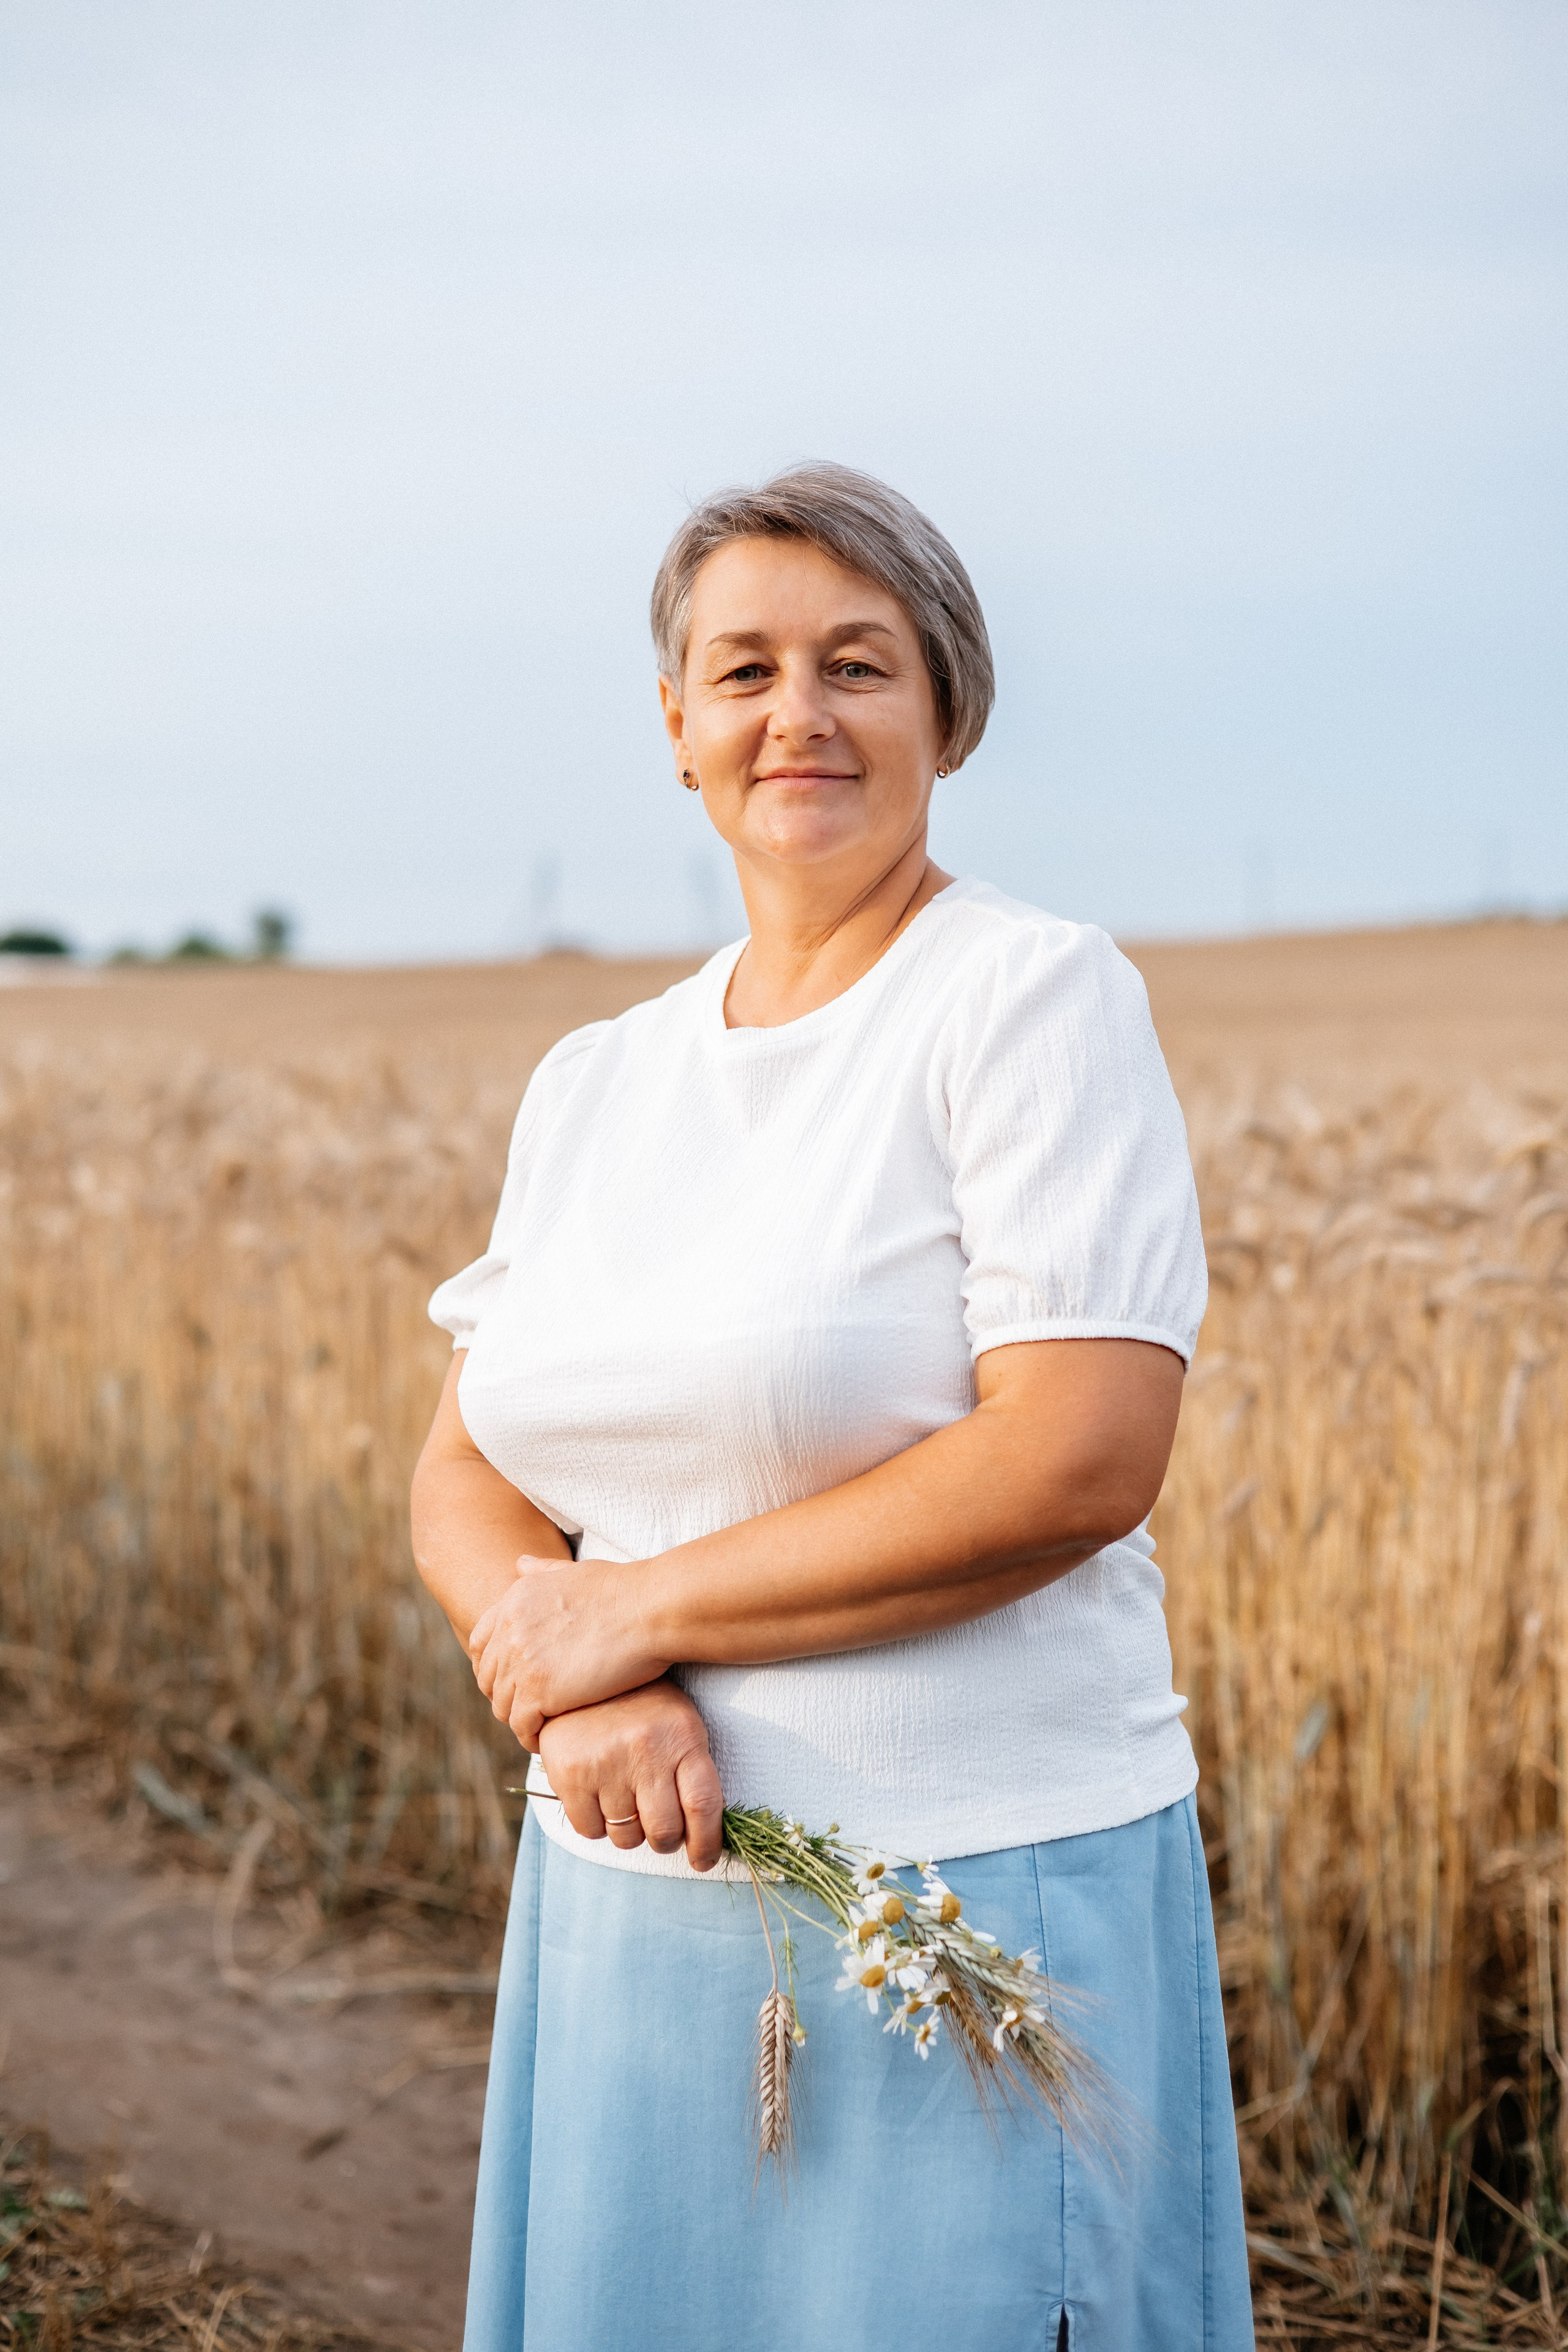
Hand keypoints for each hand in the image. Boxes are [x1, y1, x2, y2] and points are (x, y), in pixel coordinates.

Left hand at [468, 1553, 667, 1751]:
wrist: (649, 1609)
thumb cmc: (623, 1589)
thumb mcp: (573, 1571)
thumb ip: (542, 1571)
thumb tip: (520, 1563)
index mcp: (514, 1601)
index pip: (480, 1643)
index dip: (492, 1666)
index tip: (511, 1681)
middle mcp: (509, 1630)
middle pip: (488, 1678)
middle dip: (505, 1695)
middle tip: (529, 1709)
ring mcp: (521, 1662)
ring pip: (502, 1705)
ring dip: (518, 1719)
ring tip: (538, 1727)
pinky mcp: (539, 1691)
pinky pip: (521, 1725)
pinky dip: (530, 1736)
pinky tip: (545, 1739)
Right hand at [537, 1680, 724, 1871]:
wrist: (584, 1674)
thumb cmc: (643, 1708)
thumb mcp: (680, 1724)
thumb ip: (692, 1772)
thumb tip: (704, 1836)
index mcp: (683, 1736)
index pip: (703, 1805)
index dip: (707, 1843)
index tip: (703, 1860)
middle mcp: (647, 1749)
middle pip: (664, 1831)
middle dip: (665, 1842)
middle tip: (661, 1832)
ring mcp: (606, 1762)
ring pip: (626, 1837)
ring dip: (630, 1831)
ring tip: (626, 1800)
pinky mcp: (570, 1772)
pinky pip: (590, 1830)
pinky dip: (597, 1825)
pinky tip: (599, 1796)